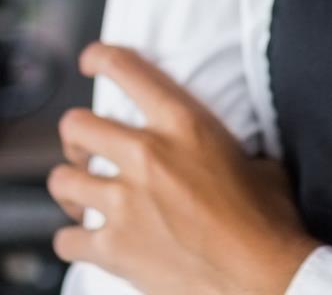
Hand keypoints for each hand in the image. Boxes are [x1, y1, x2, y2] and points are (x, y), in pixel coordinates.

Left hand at [49, 41, 319, 294]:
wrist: (264, 278)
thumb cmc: (270, 223)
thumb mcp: (258, 164)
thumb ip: (230, 149)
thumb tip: (233, 153)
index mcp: (184, 125)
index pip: (127, 70)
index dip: (100, 58)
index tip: (90, 60)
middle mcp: (147, 156)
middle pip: (77, 126)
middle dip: (77, 137)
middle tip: (86, 149)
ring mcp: (125, 203)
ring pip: (62, 180)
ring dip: (70, 187)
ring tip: (81, 195)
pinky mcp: (114, 248)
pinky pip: (67, 240)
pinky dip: (73, 241)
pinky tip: (85, 241)